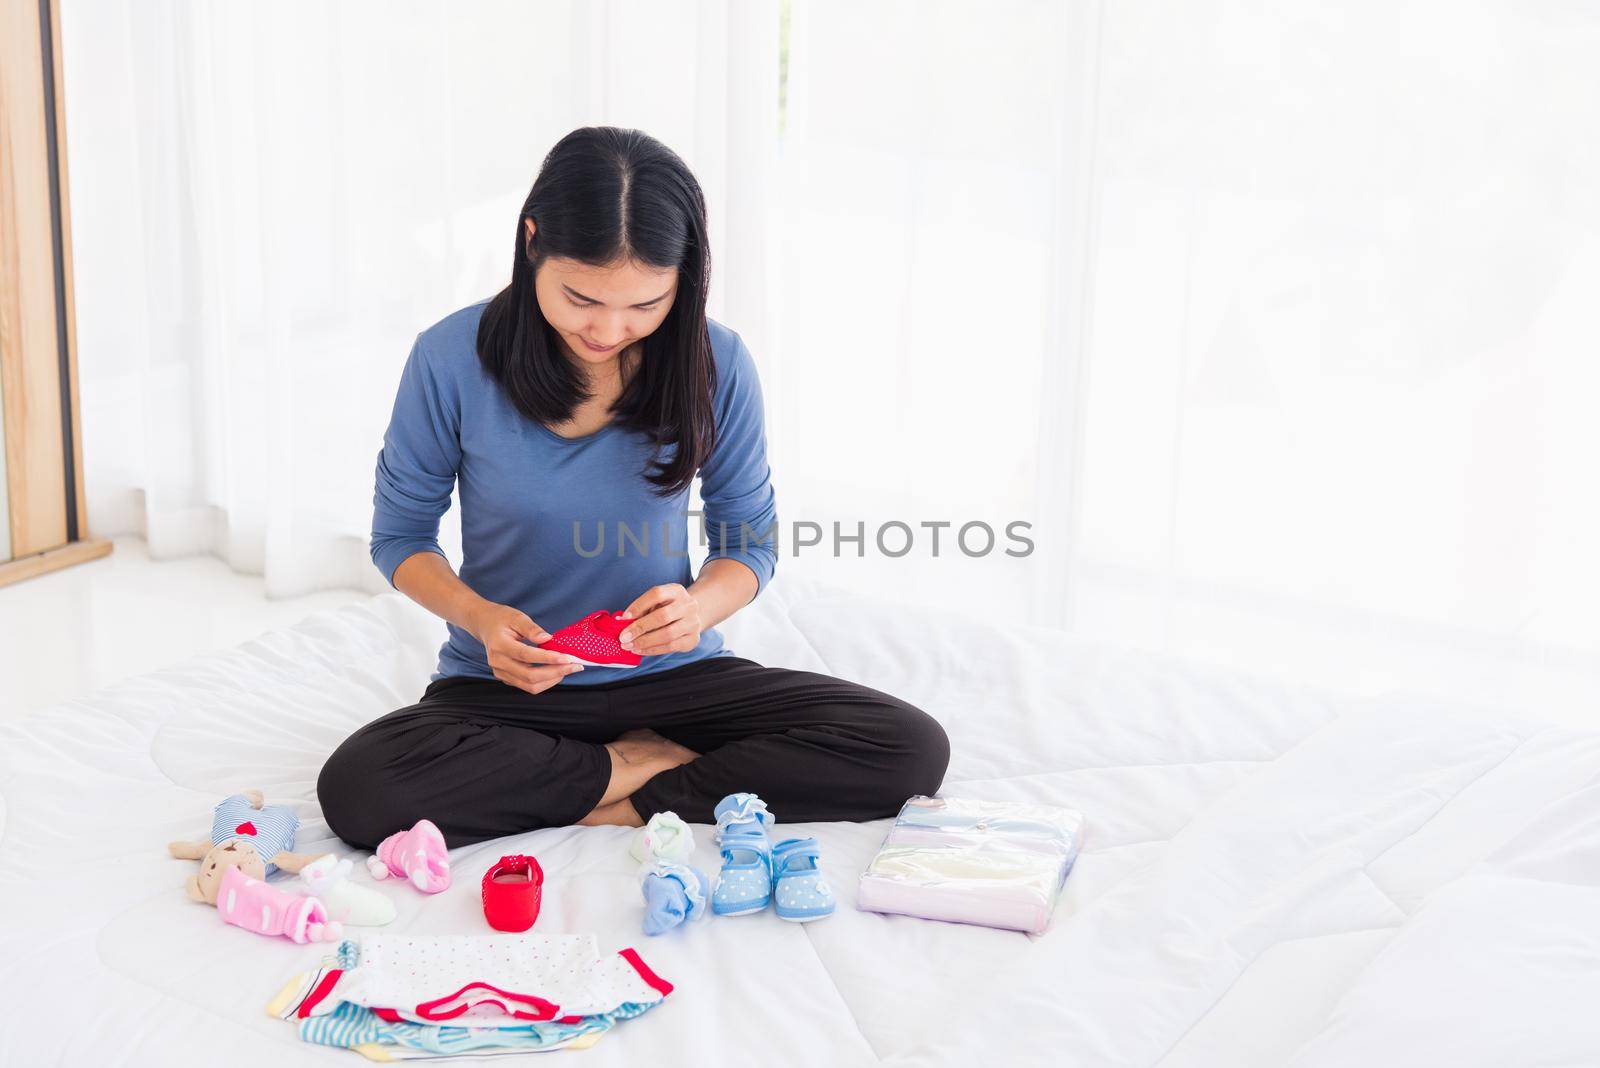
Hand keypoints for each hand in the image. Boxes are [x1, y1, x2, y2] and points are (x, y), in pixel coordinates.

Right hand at [467, 602, 583, 694]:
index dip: (548, 658)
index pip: (526, 655)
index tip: (567, 657)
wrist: (485, 625)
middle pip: (529, 676)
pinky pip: (527, 686)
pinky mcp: (506, 678)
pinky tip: (556, 671)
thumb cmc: (502, 619)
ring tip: (568, 669)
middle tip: (575, 666)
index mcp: (499, 645)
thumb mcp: (516, 617)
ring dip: (552, 680)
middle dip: (556, 673)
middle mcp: (497, 663)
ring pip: (529, 686)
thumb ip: (531, 628)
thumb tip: (548, 639)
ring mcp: (500, 673)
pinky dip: (544, 681)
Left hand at [618, 583, 703, 656]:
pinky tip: (639, 650)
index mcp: (677, 591)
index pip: (657, 594)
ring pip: (667, 634)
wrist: (690, 617)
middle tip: (623, 637)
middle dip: (640, 628)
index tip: (624, 618)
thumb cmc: (666, 609)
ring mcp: (693, 623)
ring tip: (629, 646)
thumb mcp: (656, 603)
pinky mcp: (693, 639)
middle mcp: (689, 605)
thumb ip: (641, 610)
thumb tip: (621, 621)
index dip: (638, 606)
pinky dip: (652, 650)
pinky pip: (670, 647)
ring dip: (645, 642)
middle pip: (663, 616)